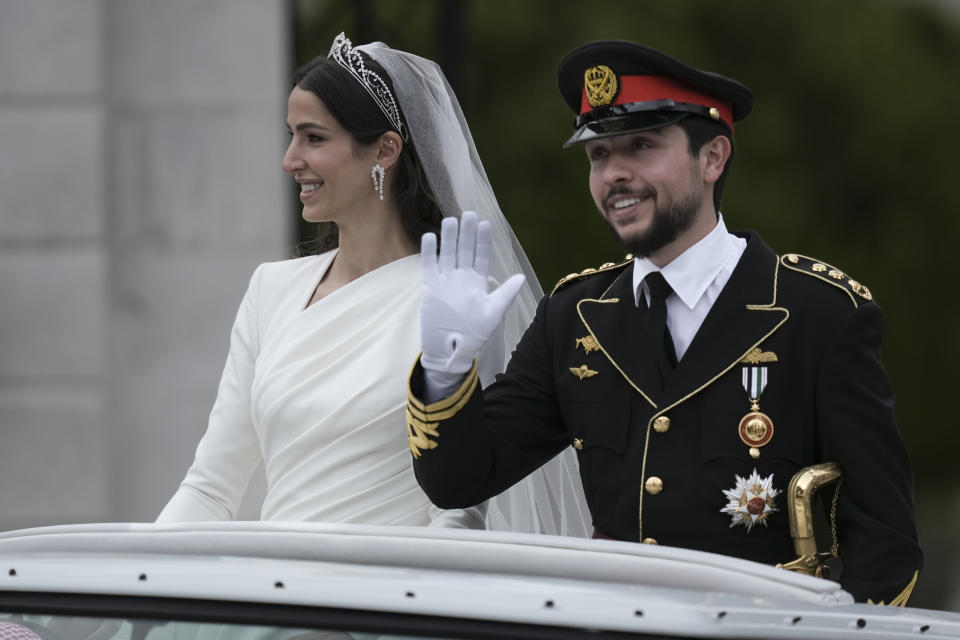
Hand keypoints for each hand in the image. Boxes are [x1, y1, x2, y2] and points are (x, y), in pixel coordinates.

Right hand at [420, 211, 525, 373]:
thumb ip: (505, 295)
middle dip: (467, 232)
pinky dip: (429, 251)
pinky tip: (431, 236)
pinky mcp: (430, 286)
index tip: (486, 224)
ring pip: (448, 253)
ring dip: (449, 237)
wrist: (450, 350)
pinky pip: (429, 265)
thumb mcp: (493, 314)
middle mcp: (462, 277)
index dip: (483, 240)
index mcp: (478, 282)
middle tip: (470, 214)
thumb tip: (521, 277)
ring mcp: (445, 280)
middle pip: (464, 249)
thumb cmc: (474, 335)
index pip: (481, 256)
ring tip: (451, 220)